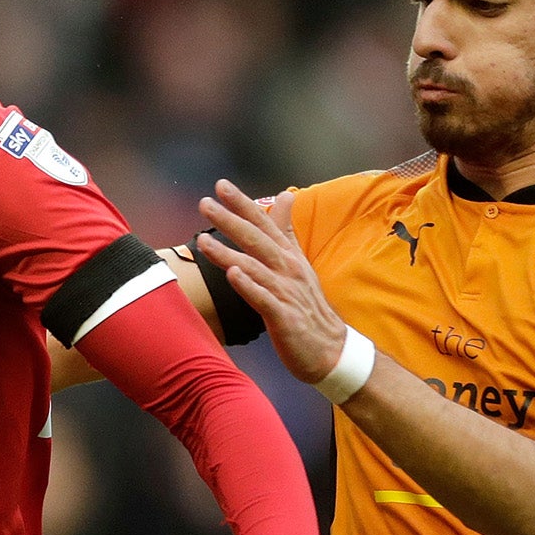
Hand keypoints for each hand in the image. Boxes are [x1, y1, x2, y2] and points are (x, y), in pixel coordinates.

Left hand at [193, 182, 347, 386]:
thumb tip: (285, 194)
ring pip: (254, 267)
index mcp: (288, 256)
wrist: (331, 349)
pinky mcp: (284, 317)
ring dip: (228, 253)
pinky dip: (248, 286)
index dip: (243, 204)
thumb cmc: (307, 306)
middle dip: (230, 220)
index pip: (263, 223)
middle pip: (256, 239)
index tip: (221, 185)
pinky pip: (263, 299)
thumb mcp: (298, 263)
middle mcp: (287, 269)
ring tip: (203, 240)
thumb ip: (287, 230)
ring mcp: (286, 293)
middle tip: (205, 202)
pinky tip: (232, 275)